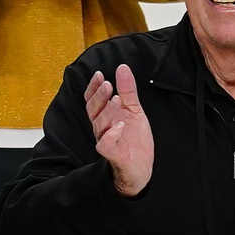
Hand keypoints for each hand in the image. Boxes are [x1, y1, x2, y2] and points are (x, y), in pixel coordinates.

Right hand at [85, 64, 152, 195]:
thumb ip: (128, 90)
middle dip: (99, 96)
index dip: (93, 87)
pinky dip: (112, 134)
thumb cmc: (134, 139)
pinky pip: (105, 145)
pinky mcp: (113, 154)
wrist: (141, 167)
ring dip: (108, 111)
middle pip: (93, 110)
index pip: (93, 99)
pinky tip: (120, 125)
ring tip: (117, 99)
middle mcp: (102, 127)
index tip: (100, 74)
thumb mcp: (134, 110)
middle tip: (107, 84)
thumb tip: (122, 67)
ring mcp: (106, 140)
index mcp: (105, 116)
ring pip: (100, 124)